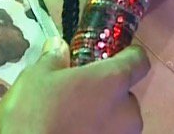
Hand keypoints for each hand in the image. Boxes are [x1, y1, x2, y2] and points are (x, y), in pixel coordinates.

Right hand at [0, 36, 149, 133]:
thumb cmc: (35, 115)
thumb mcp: (36, 77)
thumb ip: (54, 59)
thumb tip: (59, 47)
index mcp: (113, 81)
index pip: (138, 60)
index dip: (127, 55)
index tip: (112, 56)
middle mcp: (128, 110)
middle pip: (125, 94)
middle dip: (106, 93)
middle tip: (78, 93)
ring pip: (118, 121)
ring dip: (101, 117)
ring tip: (72, 118)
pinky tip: (71, 132)